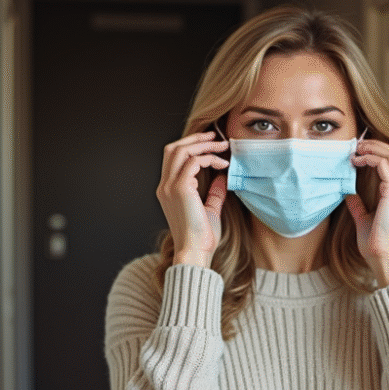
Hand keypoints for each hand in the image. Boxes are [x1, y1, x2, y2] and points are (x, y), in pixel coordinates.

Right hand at [156, 131, 229, 267]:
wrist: (195, 251)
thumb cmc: (202, 237)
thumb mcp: (210, 210)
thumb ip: (214, 193)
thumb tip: (222, 178)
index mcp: (168, 190)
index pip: (173, 157)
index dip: (191, 145)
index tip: (210, 143)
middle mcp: (165, 186)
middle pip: (174, 148)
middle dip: (195, 139)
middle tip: (216, 137)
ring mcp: (170, 186)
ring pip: (181, 150)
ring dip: (203, 145)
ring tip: (222, 147)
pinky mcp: (180, 189)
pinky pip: (194, 162)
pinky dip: (209, 159)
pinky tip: (223, 165)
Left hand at [344, 138, 388, 285]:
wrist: (385, 259)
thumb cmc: (376, 245)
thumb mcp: (364, 220)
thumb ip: (358, 206)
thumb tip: (348, 195)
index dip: (378, 152)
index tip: (358, 152)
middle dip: (375, 145)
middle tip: (356, 145)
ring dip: (372, 148)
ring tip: (356, 150)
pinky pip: (384, 164)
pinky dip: (370, 158)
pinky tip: (357, 161)